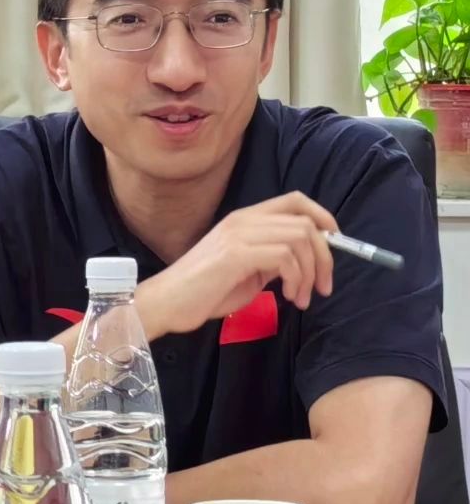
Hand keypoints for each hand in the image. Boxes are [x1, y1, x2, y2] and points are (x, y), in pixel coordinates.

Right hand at [136, 191, 337, 337]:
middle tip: (322, 287)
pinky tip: (288, 297)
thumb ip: (272, 259)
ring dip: (310, 272)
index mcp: (245, 219)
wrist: (168, 302)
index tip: (336, 246)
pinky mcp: (236, 254)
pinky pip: (285, 257)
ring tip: (301, 297)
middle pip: (306, 221)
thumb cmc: (204, 292)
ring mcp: (238, 235)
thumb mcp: (247, 271)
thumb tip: (302, 261)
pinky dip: (296, 279)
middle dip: (325, 257)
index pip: (296, 201)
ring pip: (300, 238)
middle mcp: (243, 220)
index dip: (324, 218)